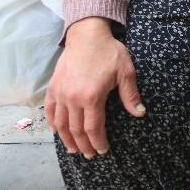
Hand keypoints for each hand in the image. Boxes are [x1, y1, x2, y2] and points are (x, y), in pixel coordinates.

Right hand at [44, 17, 145, 157]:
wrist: (87, 35)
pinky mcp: (53, 87)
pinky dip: (53, 123)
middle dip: (83, 144)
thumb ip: (130, 95)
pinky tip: (57, 131)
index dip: (97, 141)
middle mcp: (73, 98)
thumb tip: (140, 113)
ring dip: (66, 139)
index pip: (93, 127)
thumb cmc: (109, 52)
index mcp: (92, 96)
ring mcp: (61, 93)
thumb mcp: (125, 72)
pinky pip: (50, 110)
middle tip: (89, 155)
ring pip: (61, 124)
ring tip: (74, 149)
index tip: (102, 150)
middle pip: (76, 129)